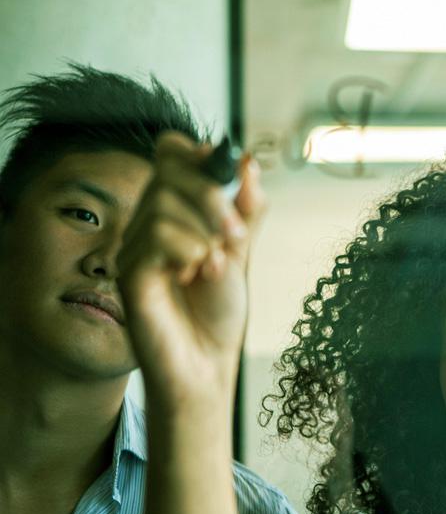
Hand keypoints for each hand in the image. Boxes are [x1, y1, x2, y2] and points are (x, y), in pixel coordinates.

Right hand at [118, 132, 265, 415]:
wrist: (209, 361)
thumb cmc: (219, 310)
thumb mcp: (242, 250)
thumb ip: (246, 208)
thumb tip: (247, 161)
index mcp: (176, 210)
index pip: (171, 152)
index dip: (197, 155)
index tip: (228, 176)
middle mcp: (149, 221)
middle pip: (168, 170)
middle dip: (212, 196)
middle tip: (237, 235)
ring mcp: (135, 245)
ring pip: (162, 204)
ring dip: (203, 233)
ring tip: (214, 267)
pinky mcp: (130, 272)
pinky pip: (156, 237)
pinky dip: (189, 252)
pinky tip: (195, 276)